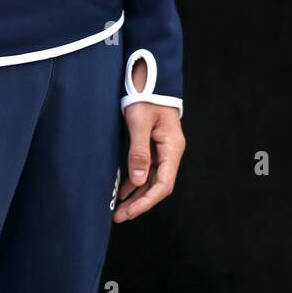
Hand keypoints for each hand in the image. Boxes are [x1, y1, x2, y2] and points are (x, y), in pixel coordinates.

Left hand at [113, 98, 185, 223]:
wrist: (148, 75)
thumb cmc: (145, 95)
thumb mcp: (139, 121)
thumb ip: (139, 151)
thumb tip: (138, 181)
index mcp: (172, 147)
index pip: (163, 184)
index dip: (146, 201)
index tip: (129, 211)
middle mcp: (170, 151)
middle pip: (158, 185)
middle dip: (139, 203)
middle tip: (119, 216)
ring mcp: (163, 149)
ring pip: (151, 180)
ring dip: (137, 195)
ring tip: (120, 209)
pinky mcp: (153, 145)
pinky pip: (146, 169)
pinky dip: (135, 181)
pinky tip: (123, 191)